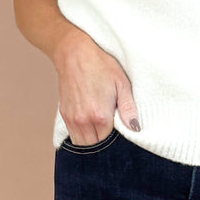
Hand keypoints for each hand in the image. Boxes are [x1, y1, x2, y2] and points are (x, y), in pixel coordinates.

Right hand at [53, 24, 140, 144]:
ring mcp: (71, 119)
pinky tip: (91, 128)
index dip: (117, 140)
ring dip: (92, 142)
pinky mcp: (64, 114)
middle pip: (95, 147)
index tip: (121, 132)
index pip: (109, 142)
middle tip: (112, 133)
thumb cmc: (100, 64)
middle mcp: (83, 120)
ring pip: (82, 144)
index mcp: (99, 115)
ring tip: (101, 132)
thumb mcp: (121, 83)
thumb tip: (135, 128)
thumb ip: (128, 109)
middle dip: (104, 144)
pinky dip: (82, 136)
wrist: (73, 52)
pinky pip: (73, 135)